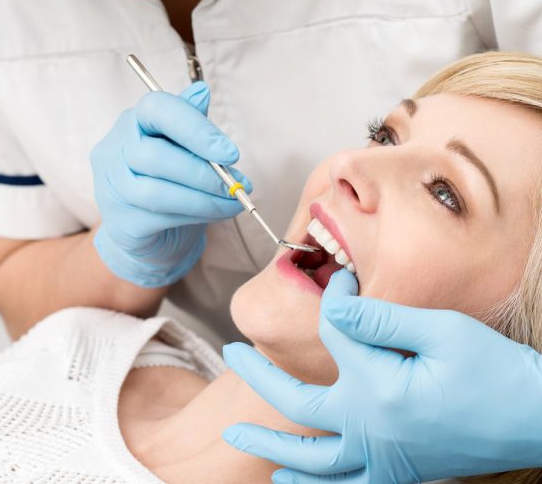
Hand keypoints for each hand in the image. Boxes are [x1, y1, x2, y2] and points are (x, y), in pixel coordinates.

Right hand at [91, 81, 250, 286]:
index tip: (231, 153)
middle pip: (155, 156)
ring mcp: (112, 188)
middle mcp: (114, 150)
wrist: (149, 231)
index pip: (156, 109)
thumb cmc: (169, 180)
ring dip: (204, 199)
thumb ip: (190, 120)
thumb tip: (202, 91)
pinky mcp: (121, 222)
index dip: (195, 129)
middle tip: (236, 184)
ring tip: (233, 201)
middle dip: (204, 172)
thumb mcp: (183, 147)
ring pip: (156, 192)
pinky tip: (217, 212)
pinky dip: (196, 215)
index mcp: (132, 122)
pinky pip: (160, 218)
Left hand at [223, 270, 541, 482]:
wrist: (538, 420)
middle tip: (230, 352)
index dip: (334, 297)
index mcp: (377, 388)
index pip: (335, 330)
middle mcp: (371, 428)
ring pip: (313, 459)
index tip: (340, 278)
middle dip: (260, 375)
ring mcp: (382, 457)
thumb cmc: (495, 372)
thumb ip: (379, 317)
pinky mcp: (399, 472)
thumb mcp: (442, 330)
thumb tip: (333, 301)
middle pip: (297, 402)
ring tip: (236, 438)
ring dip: (272, 446)